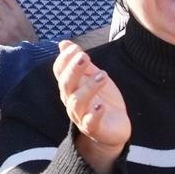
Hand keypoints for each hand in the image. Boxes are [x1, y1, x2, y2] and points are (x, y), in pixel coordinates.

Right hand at [54, 40, 130, 173]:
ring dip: (89, 88)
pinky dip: (94, 114)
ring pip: (77, 102)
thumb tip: (64, 43)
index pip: (60, 73)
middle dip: (74, 70)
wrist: (114, 129)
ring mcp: (81, 116)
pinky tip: (101, 106)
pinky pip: (90, 123)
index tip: (75, 48)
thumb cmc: (102, 101)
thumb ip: (82, 64)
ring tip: (103, 76)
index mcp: (70, 88)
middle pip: (66, 85)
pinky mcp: (94, 129)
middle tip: (85, 57)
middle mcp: (71, 101)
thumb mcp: (94, 79)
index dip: (65, 60)